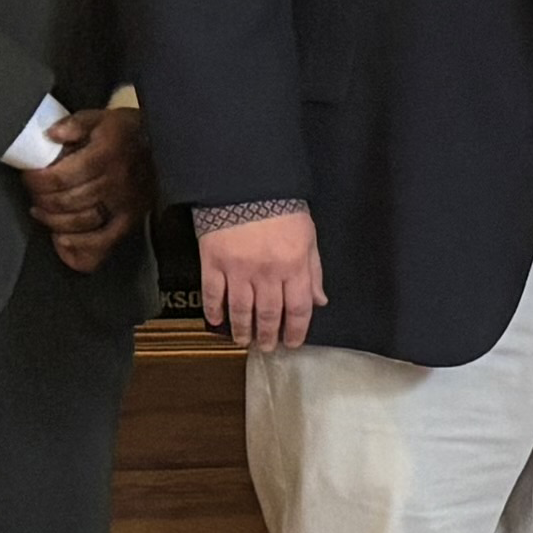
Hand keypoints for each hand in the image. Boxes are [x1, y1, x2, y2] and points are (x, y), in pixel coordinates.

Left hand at [34, 103, 146, 271]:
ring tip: (42, 212)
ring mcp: (124, 205)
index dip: (37, 180)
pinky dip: (80, 246)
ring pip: (79, 222)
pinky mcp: (130, 220)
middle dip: (41, 199)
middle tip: (34, 193)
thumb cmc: (128, 133)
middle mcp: (116, 182)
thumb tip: (52, 134)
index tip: (29, 176)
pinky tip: (62, 240)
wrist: (165, 147)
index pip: (61, 177)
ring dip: (53, 221)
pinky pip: (103, 242)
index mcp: (106, 155)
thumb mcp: (101, 117)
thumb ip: (75, 123)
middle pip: (66, 202)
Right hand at [201, 208, 324, 350]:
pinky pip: (212, 293)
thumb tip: (319, 301)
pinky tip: (216, 321)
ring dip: (242, 329)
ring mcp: (238, 269)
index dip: (296, 330)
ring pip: (241, 309)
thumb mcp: (308, 237)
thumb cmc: (282, 209)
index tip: (292, 342)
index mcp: (294, 266)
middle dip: (269, 335)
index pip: (298, 308)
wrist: (246, 185)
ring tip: (243, 340)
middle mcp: (267, 273)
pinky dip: (214, 310)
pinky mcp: (213, 262)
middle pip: (269, 314)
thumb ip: (314, 271)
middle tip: (267, 346)